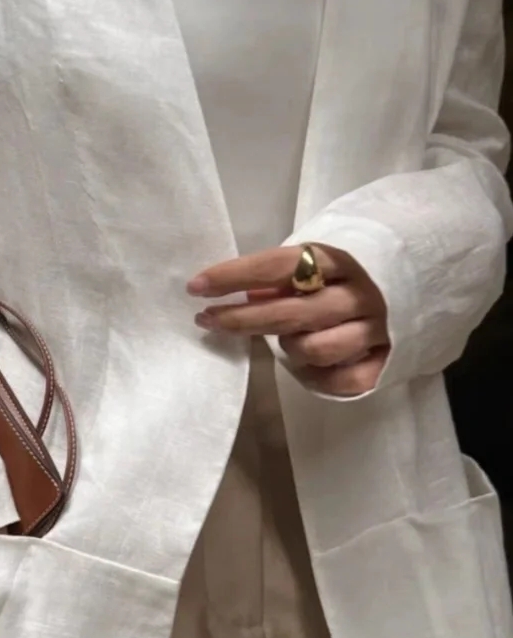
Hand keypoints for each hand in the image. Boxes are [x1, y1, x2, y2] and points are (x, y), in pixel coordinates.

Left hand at [187, 244, 390, 396]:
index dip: (234, 276)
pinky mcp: (390, 360)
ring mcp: (380, 327)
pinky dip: (317, 377)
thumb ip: (290, 273)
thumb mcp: (329, 257)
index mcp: (343, 256)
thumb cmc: (364, 267)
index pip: (277, 266)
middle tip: (207, 320)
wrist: (441, 270)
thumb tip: (245, 292)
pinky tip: (310, 366)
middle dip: (241, 318)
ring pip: (314, 349)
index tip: (196, 286)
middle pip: (289, 312)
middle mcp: (361, 291)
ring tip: (285, 342)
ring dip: (289, 348)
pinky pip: (341, 380)